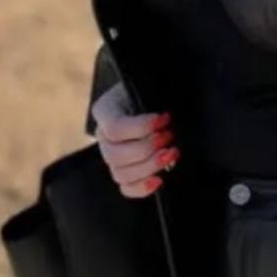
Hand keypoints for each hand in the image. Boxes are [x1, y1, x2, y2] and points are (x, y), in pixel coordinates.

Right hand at [91, 81, 179, 196]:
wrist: (154, 99)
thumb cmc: (153, 91)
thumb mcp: (149, 87)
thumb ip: (154, 97)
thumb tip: (168, 115)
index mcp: (106, 111)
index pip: (114, 127)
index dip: (141, 127)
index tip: (165, 118)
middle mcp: (103, 136)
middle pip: (114, 155)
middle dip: (147, 149)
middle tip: (169, 137)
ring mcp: (112, 157)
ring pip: (120, 174)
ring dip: (149, 167)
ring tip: (172, 154)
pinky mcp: (124, 172)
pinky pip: (126, 188)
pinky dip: (143, 188)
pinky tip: (160, 180)